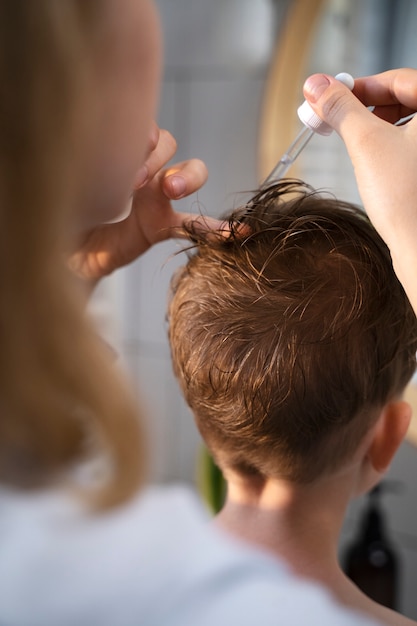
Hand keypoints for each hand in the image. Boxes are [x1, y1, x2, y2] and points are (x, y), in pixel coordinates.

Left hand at [69, 124, 219, 281]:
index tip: (121, 165)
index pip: (141, 130)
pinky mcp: (164, 226)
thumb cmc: (64, 212)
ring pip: (188, 172)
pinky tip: (237, 233)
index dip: (138, 141)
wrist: (65, 251)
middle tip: (138, 179)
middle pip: (168, 145)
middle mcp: (141, 170)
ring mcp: (157, 198)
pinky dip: (216, 228)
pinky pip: (195, 223)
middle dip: (158, 156)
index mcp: (118, 155)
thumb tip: (97, 157)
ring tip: (173, 189)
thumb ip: (89, 171)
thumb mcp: (74, 186)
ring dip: (186, 176)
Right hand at [302, 68, 416, 311]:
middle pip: (404, 98)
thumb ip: (340, 108)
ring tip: (355, 145)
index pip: (398, 80)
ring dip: (376, 128)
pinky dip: (388, 146)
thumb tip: (316, 85)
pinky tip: (374, 163)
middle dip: (367, 108)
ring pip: (407, 122)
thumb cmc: (406, 199)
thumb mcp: (366, 142)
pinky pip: (411, 144)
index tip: (330, 97)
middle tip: (337, 120)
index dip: (359, 86)